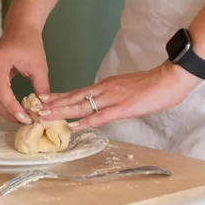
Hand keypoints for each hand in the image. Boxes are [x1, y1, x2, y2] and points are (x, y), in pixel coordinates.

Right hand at [0, 24, 50, 124]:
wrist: (20, 28)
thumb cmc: (30, 43)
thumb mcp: (39, 67)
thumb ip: (41, 88)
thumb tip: (43, 109)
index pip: (1, 91)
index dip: (12, 108)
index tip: (26, 118)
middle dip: (8, 113)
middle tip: (24, 122)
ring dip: (4, 111)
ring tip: (20, 118)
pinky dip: (1, 103)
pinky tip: (14, 109)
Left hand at [37, 61, 201, 129]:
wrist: (169, 78)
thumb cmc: (152, 85)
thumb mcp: (127, 89)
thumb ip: (113, 96)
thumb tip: (102, 105)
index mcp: (105, 86)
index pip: (77, 92)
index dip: (60, 97)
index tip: (44, 100)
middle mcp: (104, 90)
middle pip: (73, 98)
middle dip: (53, 104)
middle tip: (35, 108)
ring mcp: (112, 98)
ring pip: (81, 106)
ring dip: (61, 111)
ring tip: (44, 115)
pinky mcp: (123, 108)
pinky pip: (100, 116)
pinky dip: (86, 121)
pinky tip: (73, 126)